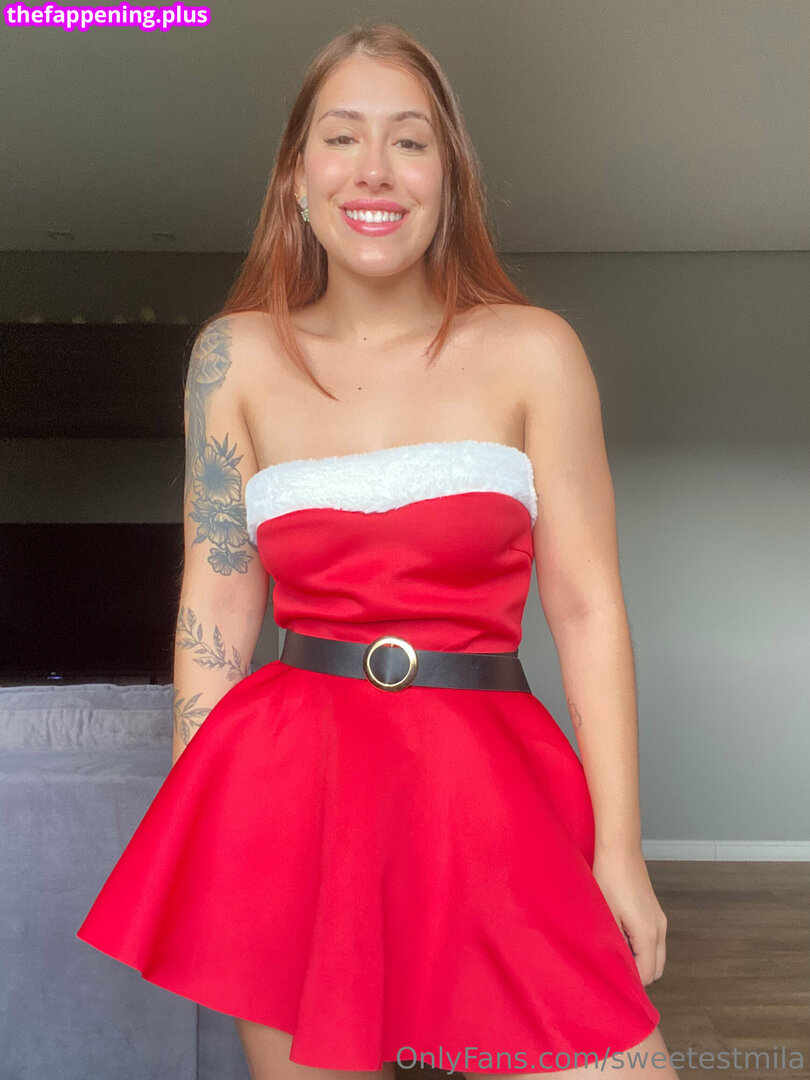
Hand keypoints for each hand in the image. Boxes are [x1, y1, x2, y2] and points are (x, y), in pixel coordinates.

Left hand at [591, 846, 667, 986]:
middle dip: (639, 975)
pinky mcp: (655, 912)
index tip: (613, 981)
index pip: (648, 975)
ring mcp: (660, 920)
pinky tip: (621, 936)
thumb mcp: (605, 915)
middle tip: (613, 970)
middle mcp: (660, 929)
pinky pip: (654, 940)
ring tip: (615, 953)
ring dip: (641, 960)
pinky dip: (642, 947)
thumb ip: (613, 945)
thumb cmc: (609, 879)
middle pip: (657, 969)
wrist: (620, 849)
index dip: (632, 983)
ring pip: (657, 955)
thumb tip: (614, 967)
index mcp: (648, 934)